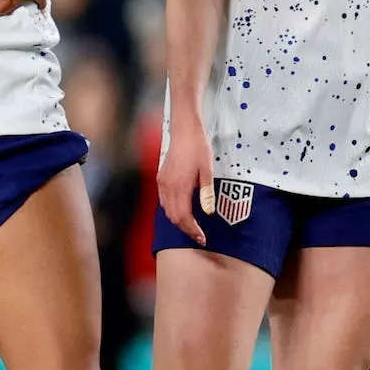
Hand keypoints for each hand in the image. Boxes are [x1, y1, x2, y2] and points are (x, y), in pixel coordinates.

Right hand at [157, 118, 214, 244]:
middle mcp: (167, 187)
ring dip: (178, 221)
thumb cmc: (198, 148)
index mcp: (180, 186)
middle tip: (199, 236)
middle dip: (186, 229)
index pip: (184, 217)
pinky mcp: (160, 179)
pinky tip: (182, 211)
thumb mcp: (208, 170)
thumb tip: (208, 213)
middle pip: (173, 217)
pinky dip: (172, 210)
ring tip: (192, 226)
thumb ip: (206, 193)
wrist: (184, 131)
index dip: (192, 230)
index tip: (202, 238)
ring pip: (166, 211)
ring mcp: (162, 183)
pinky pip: (163, 201)